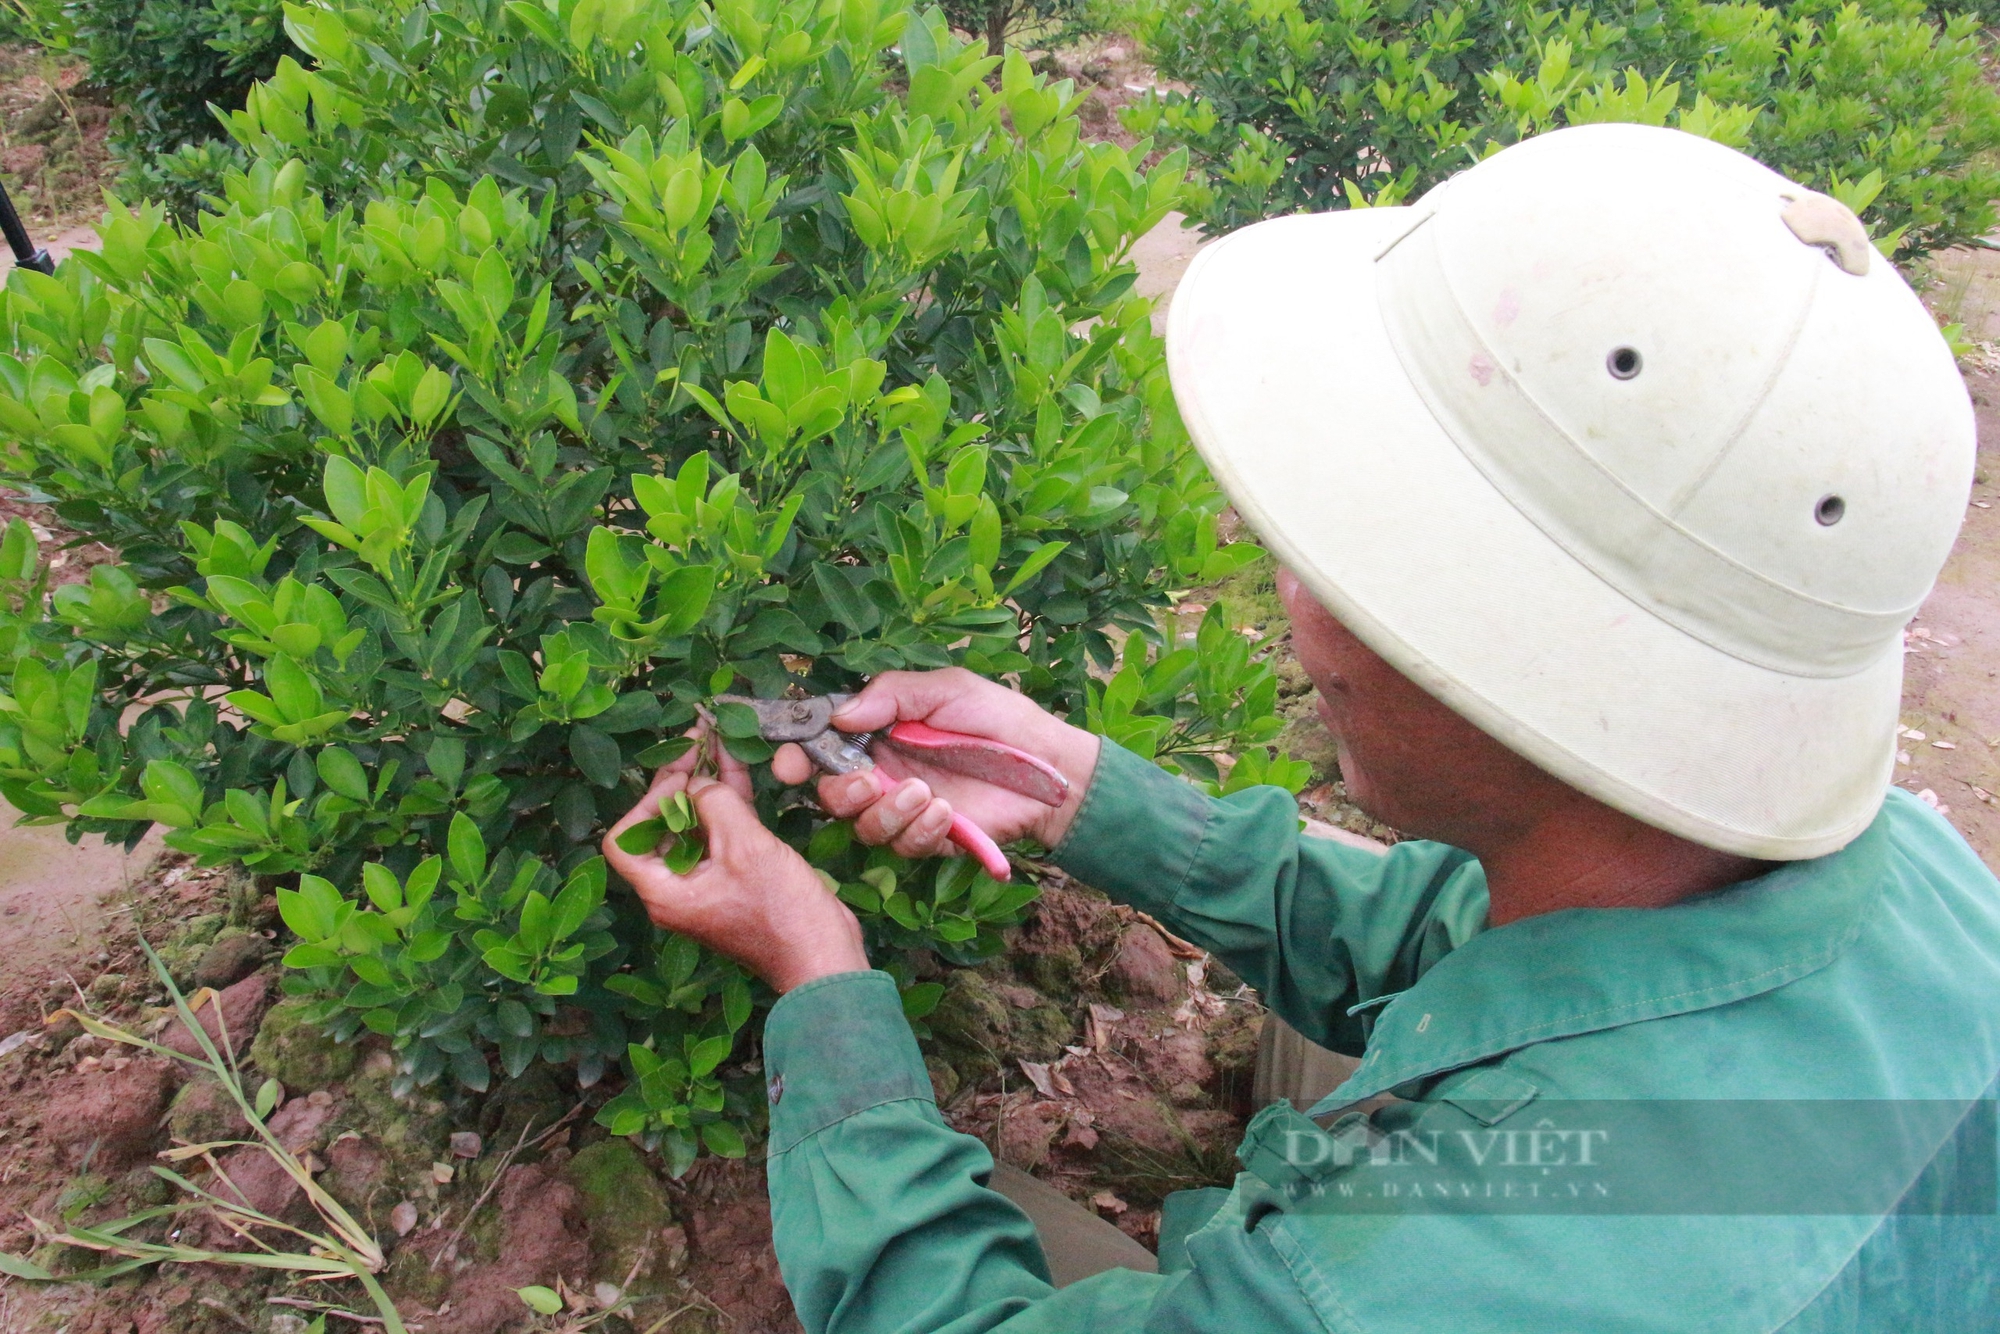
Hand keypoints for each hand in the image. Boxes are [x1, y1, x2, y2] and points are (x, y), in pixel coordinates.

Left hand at [602, 734, 867, 992]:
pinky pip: (722, 834)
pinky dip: (728, 802)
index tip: (680, 777)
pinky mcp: (736, 877)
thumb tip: (703, 781)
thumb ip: (717, 803)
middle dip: (680, 781)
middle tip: (696, 739)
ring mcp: (707, 882)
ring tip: (717, 739)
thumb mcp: (746, 847)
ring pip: (696, 825)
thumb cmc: (780, 909)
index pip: (623, 842)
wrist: (824, 955)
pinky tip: (736, 765)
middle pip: (661, 827)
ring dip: (707, 784)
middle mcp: (677, 888)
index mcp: (664, 891)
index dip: (646, 803)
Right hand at [770, 668, 1099, 858]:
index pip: (820, 746)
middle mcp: (882, 772)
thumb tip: (840, 716)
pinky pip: (904, 845)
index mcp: (877, 733)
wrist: (1049, 766)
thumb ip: (890, 696)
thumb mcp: (945, 690)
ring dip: (887, 813)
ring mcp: (905, 809)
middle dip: (841, 792)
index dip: (795, 757)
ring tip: (926, 793)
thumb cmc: (998, 719)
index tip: (788, 764)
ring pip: (863, 826)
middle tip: (870, 781)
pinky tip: (947, 813)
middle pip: (831, 794)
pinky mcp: (929, 839)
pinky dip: (920, 831)